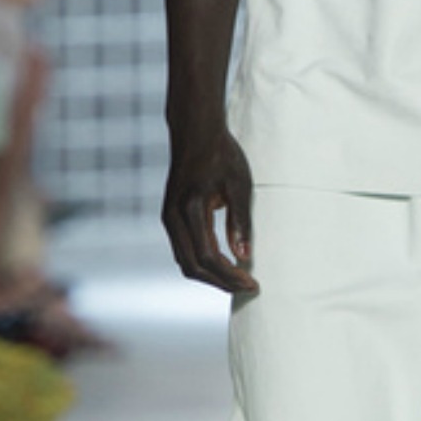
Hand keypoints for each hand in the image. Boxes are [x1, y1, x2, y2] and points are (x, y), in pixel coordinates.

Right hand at [161, 129, 256, 293]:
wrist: (196, 132)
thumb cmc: (222, 155)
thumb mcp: (239, 185)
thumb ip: (240, 222)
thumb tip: (245, 256)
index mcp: (190, 210)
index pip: (208, 257)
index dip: (230, 276)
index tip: (252, 283)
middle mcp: (173, 218)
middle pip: (192, 266)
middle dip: (221, 282)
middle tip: (247, 287)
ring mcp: (168, 218)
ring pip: (184, 261)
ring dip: (210, 276)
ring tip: (237, 280)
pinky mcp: (171, 216)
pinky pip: (182, 250)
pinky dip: (201, 263)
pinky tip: (222, 265)